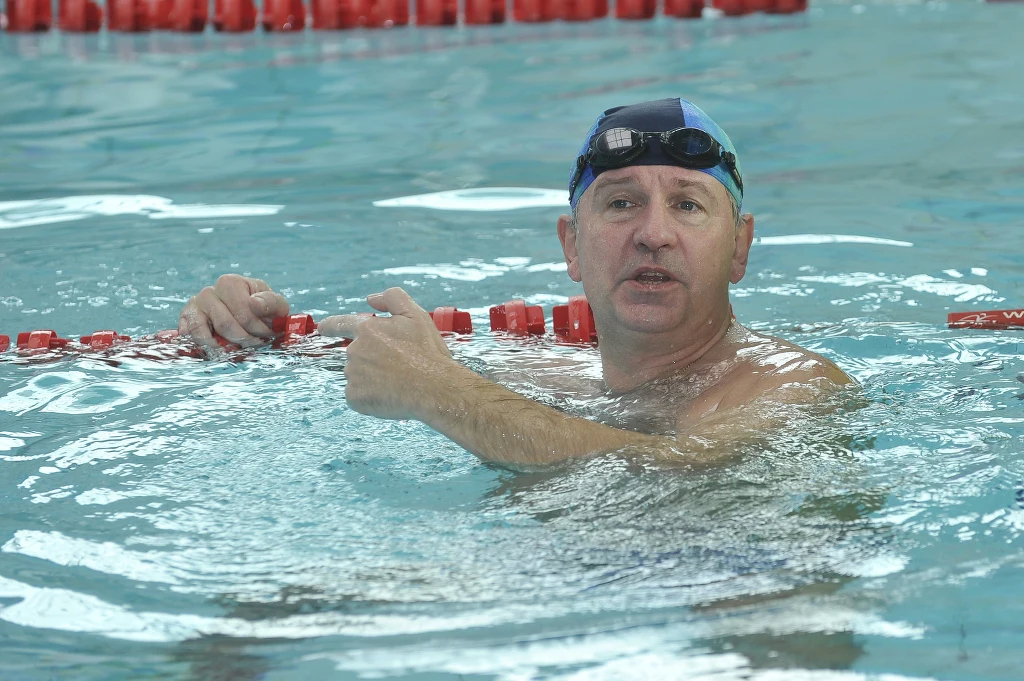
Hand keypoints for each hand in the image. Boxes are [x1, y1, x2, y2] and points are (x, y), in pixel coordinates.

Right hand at [178, 274, 289, 347]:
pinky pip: (188, 333)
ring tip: (237, 346)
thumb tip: (254, 303)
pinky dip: (201, 343)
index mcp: (230, 283)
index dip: (259, 329)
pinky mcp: (186, 318)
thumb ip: (270, 302)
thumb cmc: (262, 308)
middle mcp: (209, 291)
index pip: (244, 313)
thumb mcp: (275, 304)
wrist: (249, 311)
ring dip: (222, 345)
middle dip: (244, 339)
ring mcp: (195, 305)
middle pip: (225, 325)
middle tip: (255, 342)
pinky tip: (217, 345)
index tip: (268, 334)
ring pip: (202, 331)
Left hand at [318, 287, 454, 419]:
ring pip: (359, 375)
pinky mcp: (355, 397)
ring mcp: (353, 375)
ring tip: (399, 382)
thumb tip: (370, 298)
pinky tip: (390, 395)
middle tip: (400, 366)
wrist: (434, 389)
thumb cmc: (427, 353)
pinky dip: (371, 396)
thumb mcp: (417, 316)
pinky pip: (358, 395)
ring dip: (373, 378)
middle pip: (357, 354)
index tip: (323, 328)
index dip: (331, 325)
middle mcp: (355, 351)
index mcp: (368, 329)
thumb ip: (393, 299)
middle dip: (374, 359)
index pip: (341, 324)